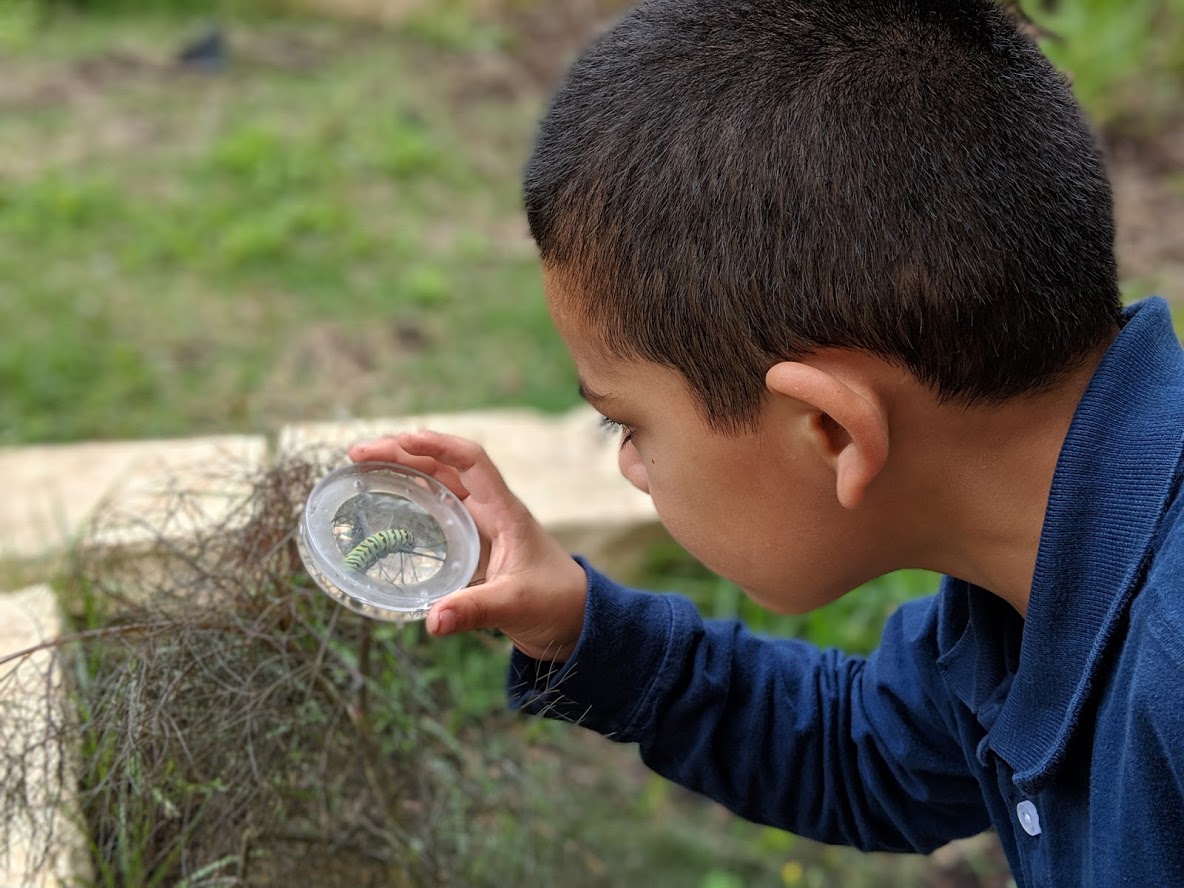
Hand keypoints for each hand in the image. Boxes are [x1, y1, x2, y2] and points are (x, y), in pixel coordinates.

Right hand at [348, 431, 588, 661]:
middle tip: (358, 453)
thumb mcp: (514, 605)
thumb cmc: (555, 603)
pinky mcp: (472, 541)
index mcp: (505, 511)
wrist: (575, 619)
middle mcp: (491, 509)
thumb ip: (475, 610)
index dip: (437, 445)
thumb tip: (432, 620)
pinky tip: (383, 498)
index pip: (472, 461)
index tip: (401, 441)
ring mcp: (480, 523)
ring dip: (402, 468)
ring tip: (361, 464)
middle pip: (445, 465)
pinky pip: (436, 506)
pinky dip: (409, 495)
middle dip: (403, 452)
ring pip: (437, 482)